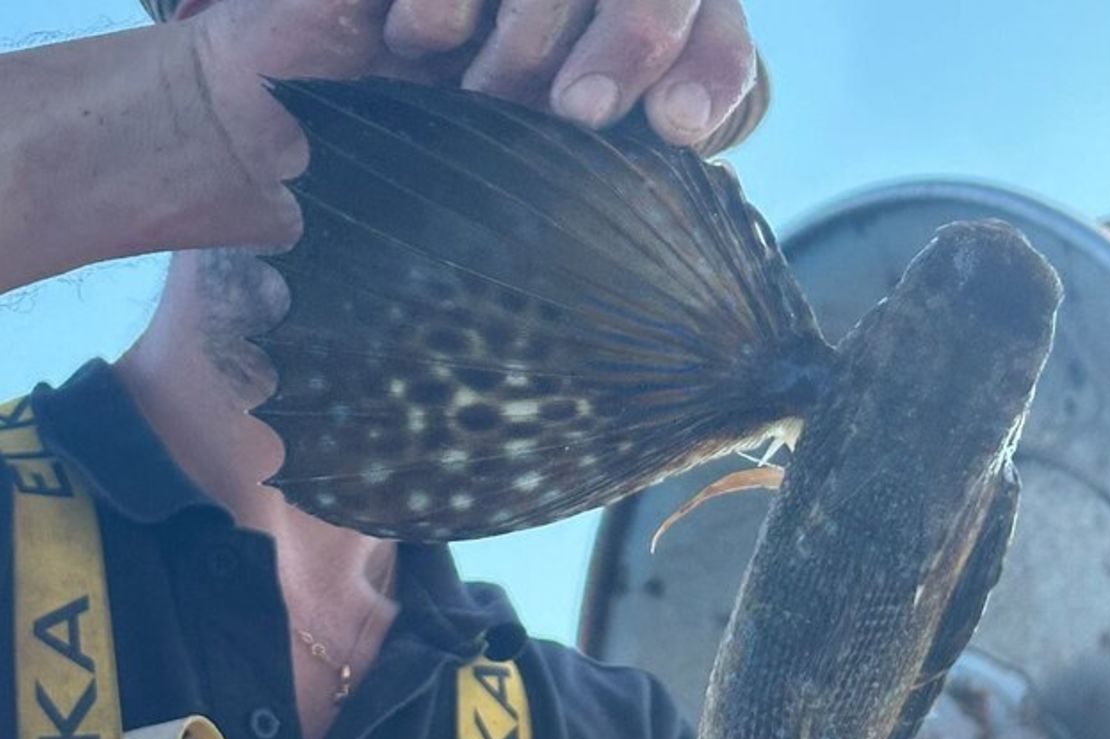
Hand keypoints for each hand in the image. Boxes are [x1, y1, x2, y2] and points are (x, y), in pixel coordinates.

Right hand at [187, 0, 757, 189]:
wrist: (277, 147)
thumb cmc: (413, 200)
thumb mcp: (529, 221)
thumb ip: (614, 206)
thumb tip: (683, 232)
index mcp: (631, 82)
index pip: (719, 57)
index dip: (716, 75)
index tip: (677, 126)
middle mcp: (587, 18)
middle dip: (632, 39)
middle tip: (578, 110)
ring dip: (529, 30)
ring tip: (472, 89)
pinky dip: (450, 2)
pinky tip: (415, 40)